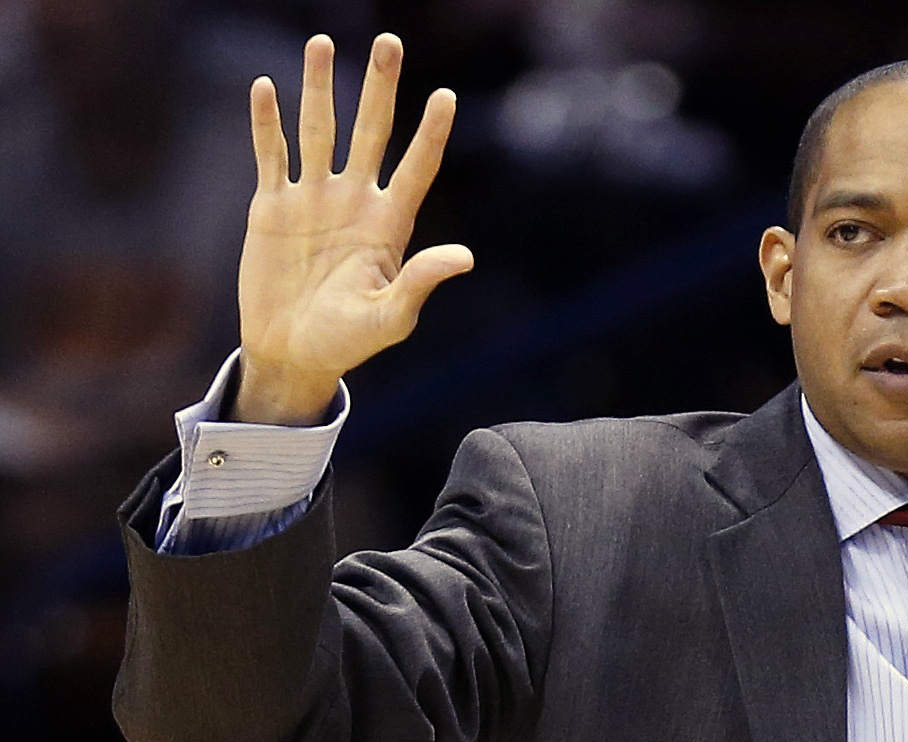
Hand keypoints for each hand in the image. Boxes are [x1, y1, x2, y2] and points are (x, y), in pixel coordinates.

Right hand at [235, 33, 472, 424]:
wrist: (291, 353)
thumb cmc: (348, 343)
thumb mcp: (390, 319)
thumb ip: (420, 283)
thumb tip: (464, 256)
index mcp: (390, 225)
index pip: (417, 168)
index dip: (431, 133)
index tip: (446, 96)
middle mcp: (355, 201)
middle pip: (371, 132)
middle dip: (380, 89)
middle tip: (389, 43)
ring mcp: (313, 199)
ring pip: (318, 131)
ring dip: (320, 88)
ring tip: (322, 44)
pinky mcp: (272, 207)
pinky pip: (271, 155)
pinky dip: (266, 123)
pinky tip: (265, 86)